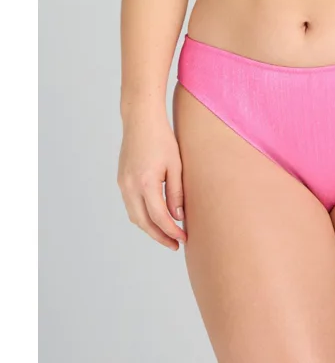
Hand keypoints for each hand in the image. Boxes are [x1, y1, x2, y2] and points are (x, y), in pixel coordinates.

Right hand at [117, 106, 187, 250]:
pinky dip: (142, 215)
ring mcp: (123, 184)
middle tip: (175, 245)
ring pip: (134, 216)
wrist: (141, 119)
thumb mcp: (176, 165)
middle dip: (159, 236)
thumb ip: (176, 192)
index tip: (183, 239)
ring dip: (149, 228)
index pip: (159, 217)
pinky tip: (154, 216)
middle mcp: (130, 187)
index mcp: (146, 183)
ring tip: (166, 234)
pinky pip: (130, 205)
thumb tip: (178, 217)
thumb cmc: (162, 138)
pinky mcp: (121, 180)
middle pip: (143, 222)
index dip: (172, 231)